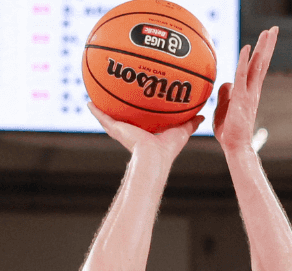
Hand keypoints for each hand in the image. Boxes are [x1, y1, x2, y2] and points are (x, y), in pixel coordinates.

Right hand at [88, 103, 203, 161]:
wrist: (153, 157)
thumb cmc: (167, 150)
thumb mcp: (182, 131)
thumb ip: (190, 123)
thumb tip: (203, 115)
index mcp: (146, 133)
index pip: (142, 120)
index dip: (141, 111)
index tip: (140, 99)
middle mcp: (132, 131)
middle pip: (124, 116)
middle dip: (121, 106)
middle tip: (118, 91)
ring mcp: (122, 130)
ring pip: (111, 116)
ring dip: (104, 106)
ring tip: (96, 94)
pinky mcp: (116, 130)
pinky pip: (103, 118)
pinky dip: (96, 111)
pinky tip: (88, 102)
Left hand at [213, 27, 277, 153]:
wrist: (234, 147)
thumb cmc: (228, 132)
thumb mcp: (222, 109)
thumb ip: (225, 94)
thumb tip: (226, 83)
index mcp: (249, 92)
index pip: (256, 68)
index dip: (260, 53)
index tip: (265, 38)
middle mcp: (253, 91)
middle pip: (261, 63)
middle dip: (268, 45)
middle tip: (274, 29)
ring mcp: (249, 94)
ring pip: (257, 66)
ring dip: (263, 47)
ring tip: (269, 31)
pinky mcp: (242, 99)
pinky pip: (243, 75)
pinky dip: (245, 61)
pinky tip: (247, 47)